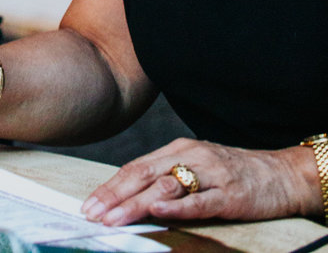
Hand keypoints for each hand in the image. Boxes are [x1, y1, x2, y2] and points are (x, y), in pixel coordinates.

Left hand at [81, 137, 320, 225]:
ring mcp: (209, 174)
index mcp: (176, 150)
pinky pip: (199, 201)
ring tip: (113, 218)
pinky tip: (158, 212)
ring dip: (135, 204)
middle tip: (91, 213)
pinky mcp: (228, 194)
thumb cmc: (232, 173)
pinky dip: (176, 207)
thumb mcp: (195, 168)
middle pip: (143, 175)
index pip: (134, 168)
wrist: (279, 173)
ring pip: (165, 187)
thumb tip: (131, 197)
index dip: (110, 187)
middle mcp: (188, 156)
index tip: (88, 205)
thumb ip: (167, 178)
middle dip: (114, 196)